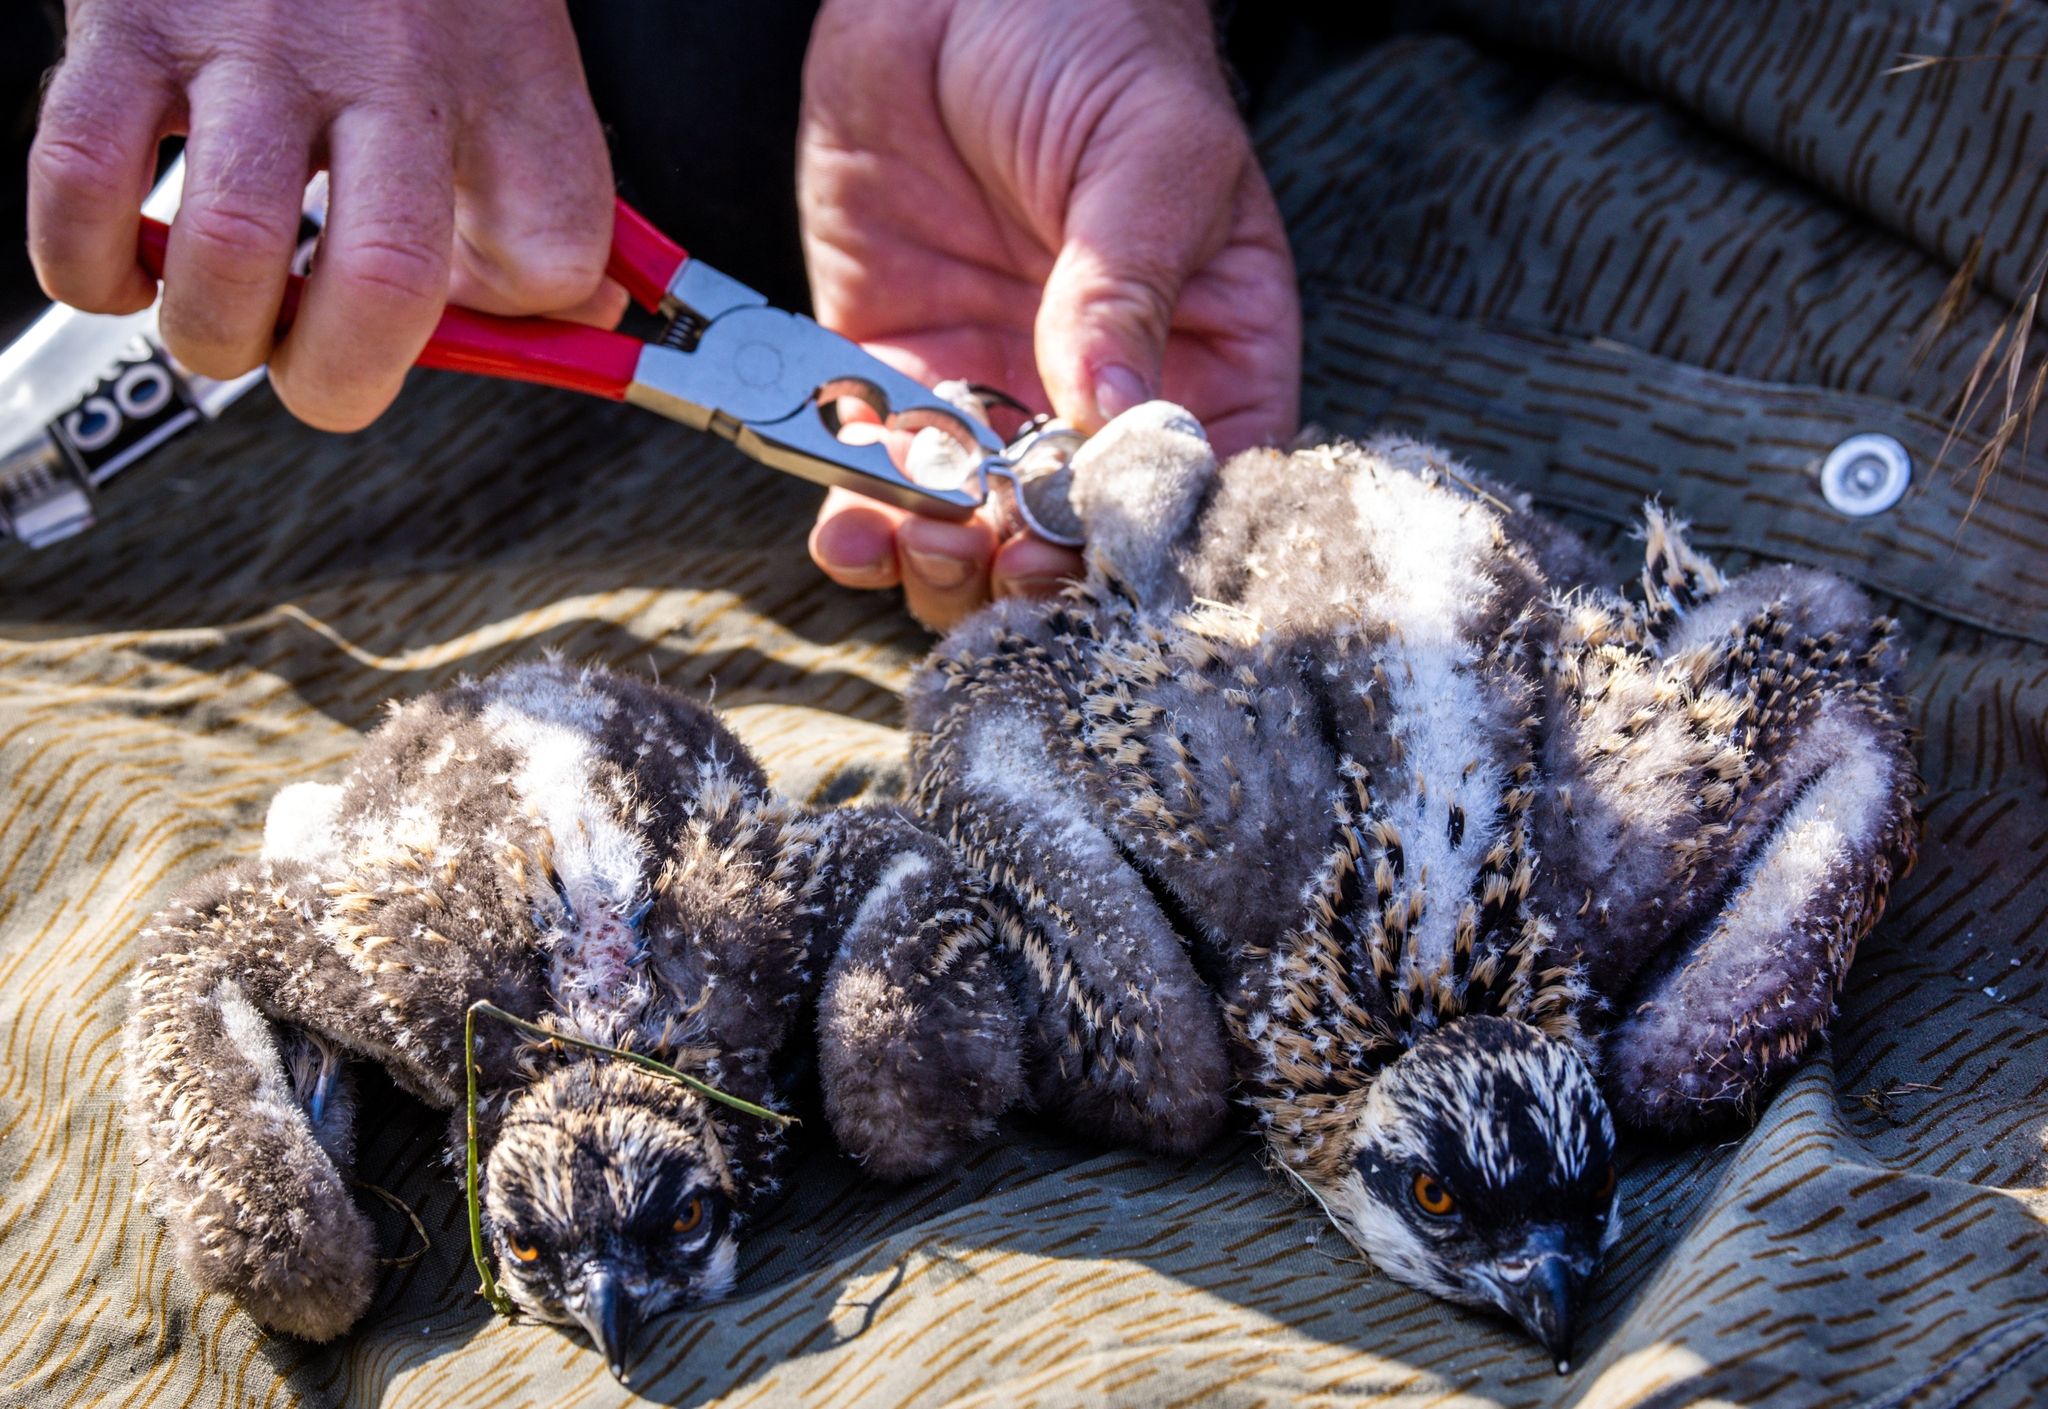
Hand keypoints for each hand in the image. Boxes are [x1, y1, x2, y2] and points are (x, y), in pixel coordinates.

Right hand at [29, 0, 618, 431]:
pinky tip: (126, 265)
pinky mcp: (132, 23)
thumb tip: (583, 315)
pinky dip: (91, 265)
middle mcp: (391, 61)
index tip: (474, 328)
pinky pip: (87, 185)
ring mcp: (257, 44)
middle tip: (315, 371)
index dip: (524, 331)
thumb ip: (540, 198)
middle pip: (389, 282)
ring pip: (232, 251)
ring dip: (214, 333)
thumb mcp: (515, 67)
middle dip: (337, 380)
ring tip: (219, 318)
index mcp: (503, 77)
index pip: (554, 249)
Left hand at [799, 0, 1299, 629]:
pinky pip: (876, 470)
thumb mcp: (1149, 161)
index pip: (1194, 482)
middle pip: (1075, 533)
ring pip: (974, 529)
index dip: (1151, 539)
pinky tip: (849, 524)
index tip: (1102, 551)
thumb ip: (1127, 291)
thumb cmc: (1098, 45)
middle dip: (1036, 568)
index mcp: (1205, 355)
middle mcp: (1095, 395)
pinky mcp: (891, 369)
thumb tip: (1115, 414)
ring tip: (928, 544)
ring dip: (945, 562)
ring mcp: (992, 389)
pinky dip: (859, 513)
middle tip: (1005, 560)